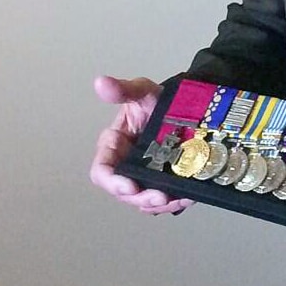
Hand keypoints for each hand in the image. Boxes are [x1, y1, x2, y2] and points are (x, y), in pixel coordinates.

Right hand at [89, 75, 194, 214]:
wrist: (185, 104)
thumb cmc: (156, 98)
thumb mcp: (142, 91)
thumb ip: (123, 90)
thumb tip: (100, 82)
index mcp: (114, 145)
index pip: (102, 170)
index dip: (112, 182)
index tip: (130, 186)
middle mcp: (124, 164)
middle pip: (124, 192)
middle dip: (141, 197)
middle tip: (161, 196)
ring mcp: (143, 175)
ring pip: (143, 199)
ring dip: (158, 203)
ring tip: (176, 198)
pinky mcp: (161, 180)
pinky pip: (162, 198)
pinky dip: (173, 201)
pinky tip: (186, 196)